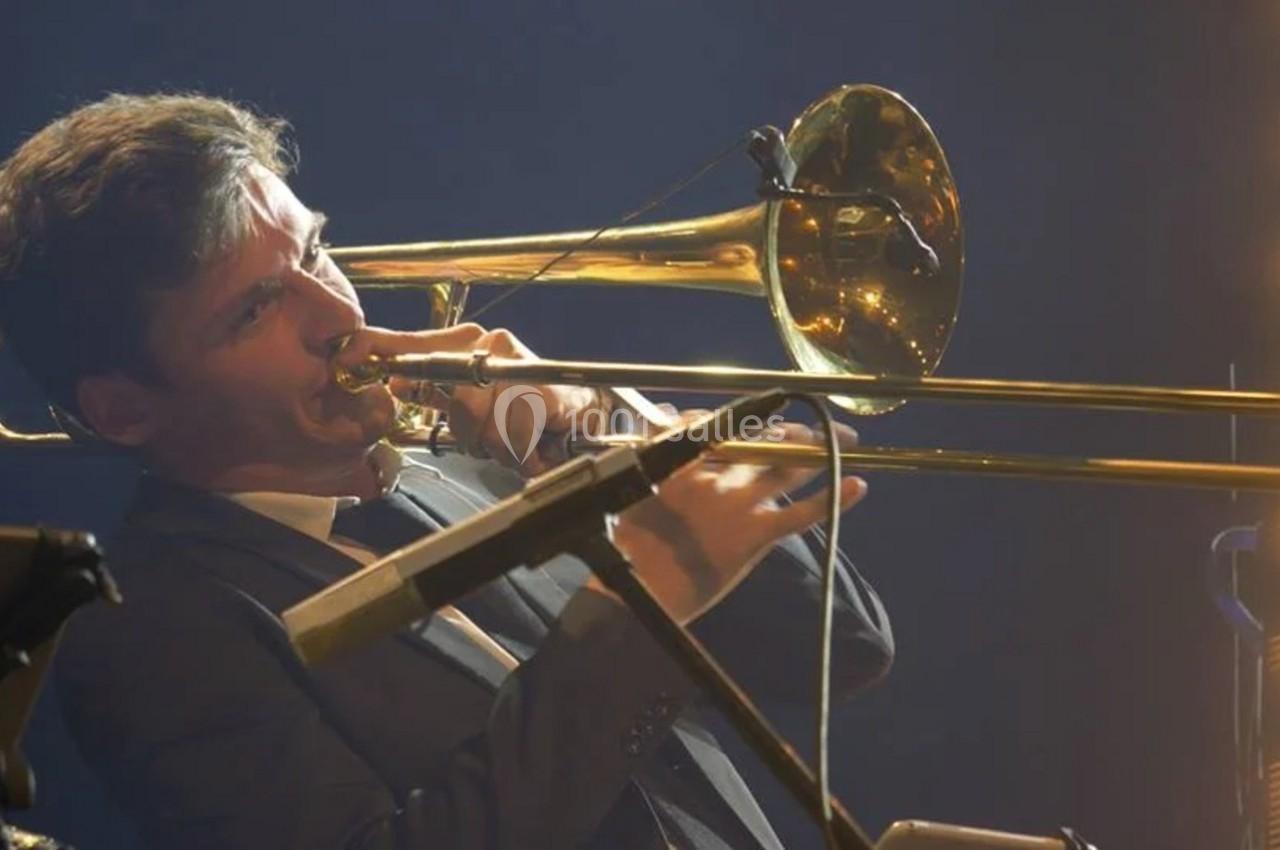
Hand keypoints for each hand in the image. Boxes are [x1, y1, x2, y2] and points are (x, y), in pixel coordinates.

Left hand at [335, 323, 604, 475]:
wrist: (583, 414)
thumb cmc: (526, 407)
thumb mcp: (470, 397)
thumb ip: (432, 388)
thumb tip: (393, 381)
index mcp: (467, 341)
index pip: (412, 344)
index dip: (380, 351)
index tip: (347, 357)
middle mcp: (490, 343)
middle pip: (454, 402)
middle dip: (474, 431)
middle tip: (497, 432)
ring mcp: (517, 363)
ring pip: (482, 424)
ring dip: (499, 442)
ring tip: (518, 436)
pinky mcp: (543, 388)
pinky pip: (512, 433)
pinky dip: (522, 448)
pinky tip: (535, 440)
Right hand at [602, 418, 866, 624]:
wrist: (638, 591)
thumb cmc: (630, 546)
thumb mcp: (638, 492)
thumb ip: (662, 461)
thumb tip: (671, 429)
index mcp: (681, 460)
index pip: (724, 424)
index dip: (752, 417)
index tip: (770, 414)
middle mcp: (713, 475)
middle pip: (764, 441)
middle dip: (799, 430)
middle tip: (825, 425)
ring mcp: (736, 504)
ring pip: (788, 467)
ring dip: (821, 450)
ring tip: (847, 439)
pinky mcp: (753, 536)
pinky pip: (801, 513)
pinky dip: (832, 499)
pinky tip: (857, 486)